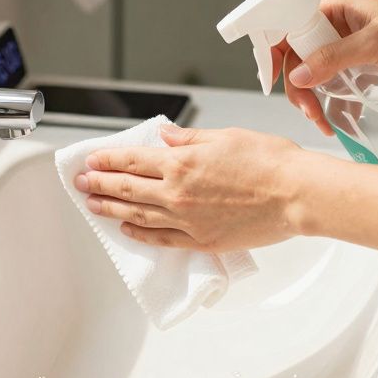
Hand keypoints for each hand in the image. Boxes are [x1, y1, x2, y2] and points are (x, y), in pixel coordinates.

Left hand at [74, 125, 307, 252]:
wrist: (296, 194)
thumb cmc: (270, 161)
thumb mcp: (226, 136)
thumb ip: (190, 139)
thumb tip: (166, 137)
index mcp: (182, 162)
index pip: (132, 160)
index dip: (107, 160)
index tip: (91, 161)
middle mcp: (177, 192)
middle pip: (127, 188)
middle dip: (99, 184)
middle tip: (81, 183)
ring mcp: (187, 220)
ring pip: (138, 215)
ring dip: (111, 209)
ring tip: (93, 206)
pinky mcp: (202, 240)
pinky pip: (162, 238)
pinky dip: (141, 234)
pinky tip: (128, 230)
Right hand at [272, 0, 377, 134]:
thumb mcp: (374, 43)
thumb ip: (333, 59)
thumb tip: (298, 76)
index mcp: (335, 9)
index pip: (290, 28)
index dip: (275, 53)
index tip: (271, 80)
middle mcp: (338, 27)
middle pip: (300, 58)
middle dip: (300, 87)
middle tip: (309, 111)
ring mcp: (350, 48)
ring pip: (317, 75)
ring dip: (315, 99)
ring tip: (323, 122)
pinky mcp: (364, 66)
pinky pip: (338, 86)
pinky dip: (336, 103)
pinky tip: (342, 120)